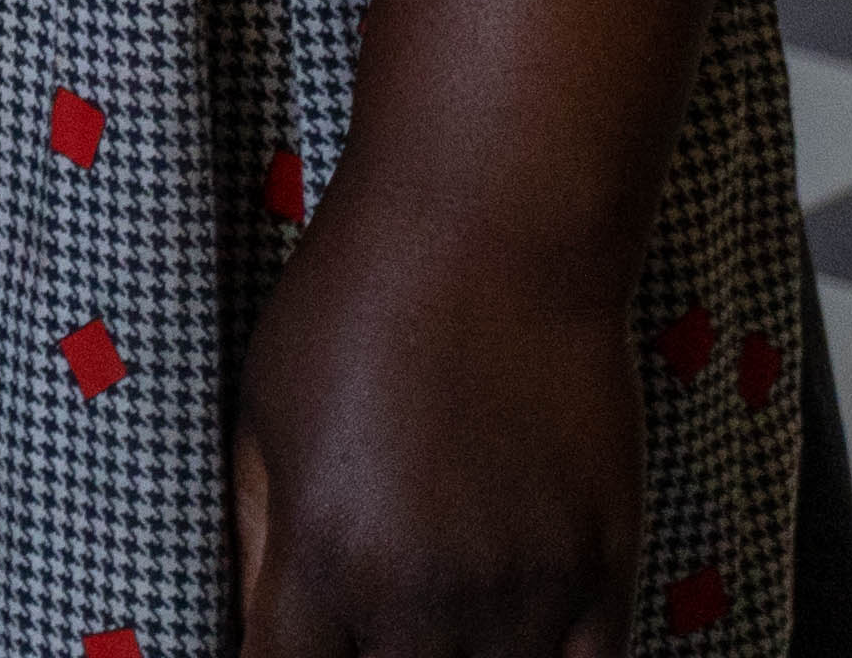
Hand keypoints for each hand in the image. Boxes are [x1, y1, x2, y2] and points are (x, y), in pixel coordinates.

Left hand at [230, 192, 643, 657]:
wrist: (492, 235)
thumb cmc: (357, 302)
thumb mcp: (263, 410)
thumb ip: (257, 528)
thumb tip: (248, 609)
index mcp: (323, 554)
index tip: (286, 646)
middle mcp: (422, 595)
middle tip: (364, 627)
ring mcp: (523, 591)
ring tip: (438, 630)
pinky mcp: (604, 570)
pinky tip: (519, 644)